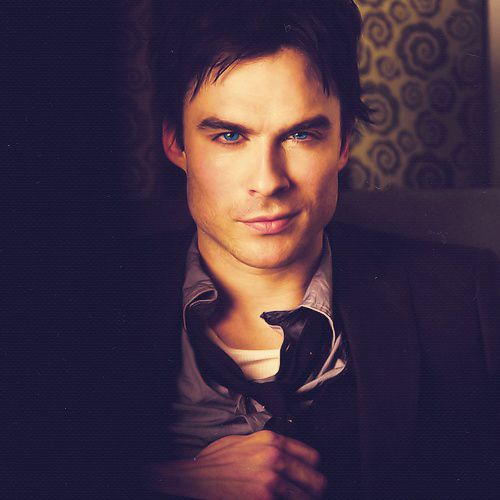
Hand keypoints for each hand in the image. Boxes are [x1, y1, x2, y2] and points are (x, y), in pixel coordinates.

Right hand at [143, 430, 326, 498]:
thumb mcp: (244, 441)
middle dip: (314, 492)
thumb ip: (269, 445)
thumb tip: (289, 455)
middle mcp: (275, 458)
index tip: (309, 480)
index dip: (313, 471)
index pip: (313, 457)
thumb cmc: (216, 463)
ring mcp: (270, 482)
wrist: (193, 480)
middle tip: (306, 496)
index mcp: (271, 440)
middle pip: (317, 481)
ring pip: (308, 499)